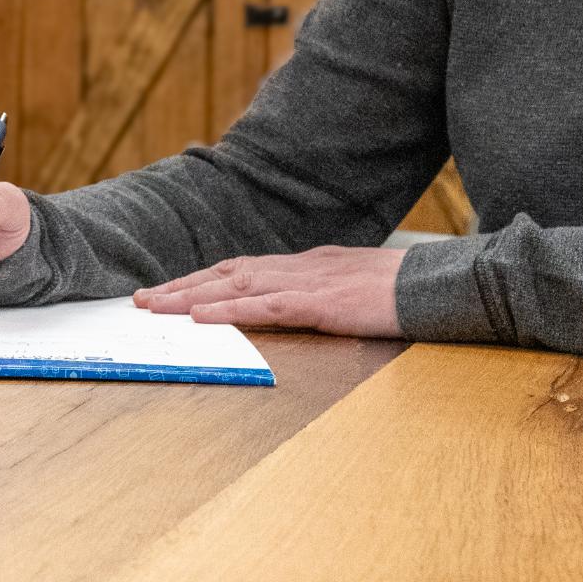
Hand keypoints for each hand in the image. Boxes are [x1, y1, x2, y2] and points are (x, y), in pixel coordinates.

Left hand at [133, 246, 406, 337]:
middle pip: (228, 272)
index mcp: (309, 263)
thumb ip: (325, 293)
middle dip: (182, 285)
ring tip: (155, 307)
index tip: (170, 289)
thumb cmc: (406, 291)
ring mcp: (311, 281)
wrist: (441, 284)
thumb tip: (297, 305)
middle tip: (141, 298)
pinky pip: (267, 307)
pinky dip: (229, 311)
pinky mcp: (322, 302)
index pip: (243, 268)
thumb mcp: (356, 288)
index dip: (203, 278)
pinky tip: (202, 317)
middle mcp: (302, 265)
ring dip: (191, 295)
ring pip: (236, 285)